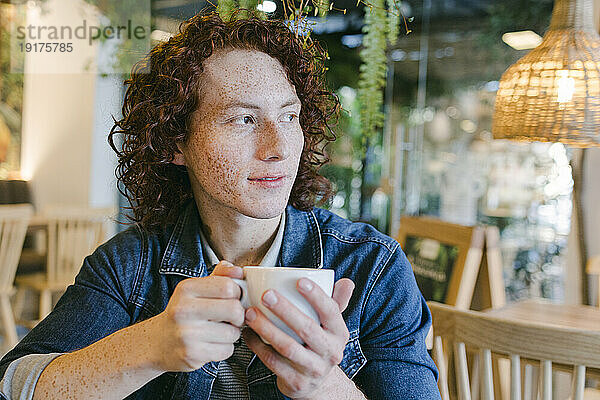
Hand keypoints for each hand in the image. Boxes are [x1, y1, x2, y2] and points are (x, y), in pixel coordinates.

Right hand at [151, 261, 244, 371]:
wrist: (159, 342)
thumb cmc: (184, 313)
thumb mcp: (197, 289)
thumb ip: (220, 276)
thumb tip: (238, 271)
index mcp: (186, 289)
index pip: (227, 286)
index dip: (237, 293)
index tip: (233, 298)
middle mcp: (184, 310)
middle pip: (233, 309)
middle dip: (239, 315)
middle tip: (232, 317)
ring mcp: (186, 334)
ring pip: (233, 333)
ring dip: (232, 334)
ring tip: (219, 331)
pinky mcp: (191, 355)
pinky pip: (227, 350)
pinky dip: (225, 348)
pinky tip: (213, 343)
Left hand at [243, 277, 354, 398]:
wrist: (317, 383)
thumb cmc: (320, 343)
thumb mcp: (331, 325)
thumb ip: (337, 302)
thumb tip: (347, 282)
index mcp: (339, 333)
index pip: (331, 312)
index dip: (316, 296)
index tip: (299, 281)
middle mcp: (330, 352)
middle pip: (307, 329)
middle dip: (285, 310)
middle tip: (267, 295)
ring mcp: (313, 369)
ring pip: (288, 347)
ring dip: (267, 328)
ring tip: (250, 313)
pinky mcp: (296, 382)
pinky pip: (273, 362)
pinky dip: (258, 347)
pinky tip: (248, 333)